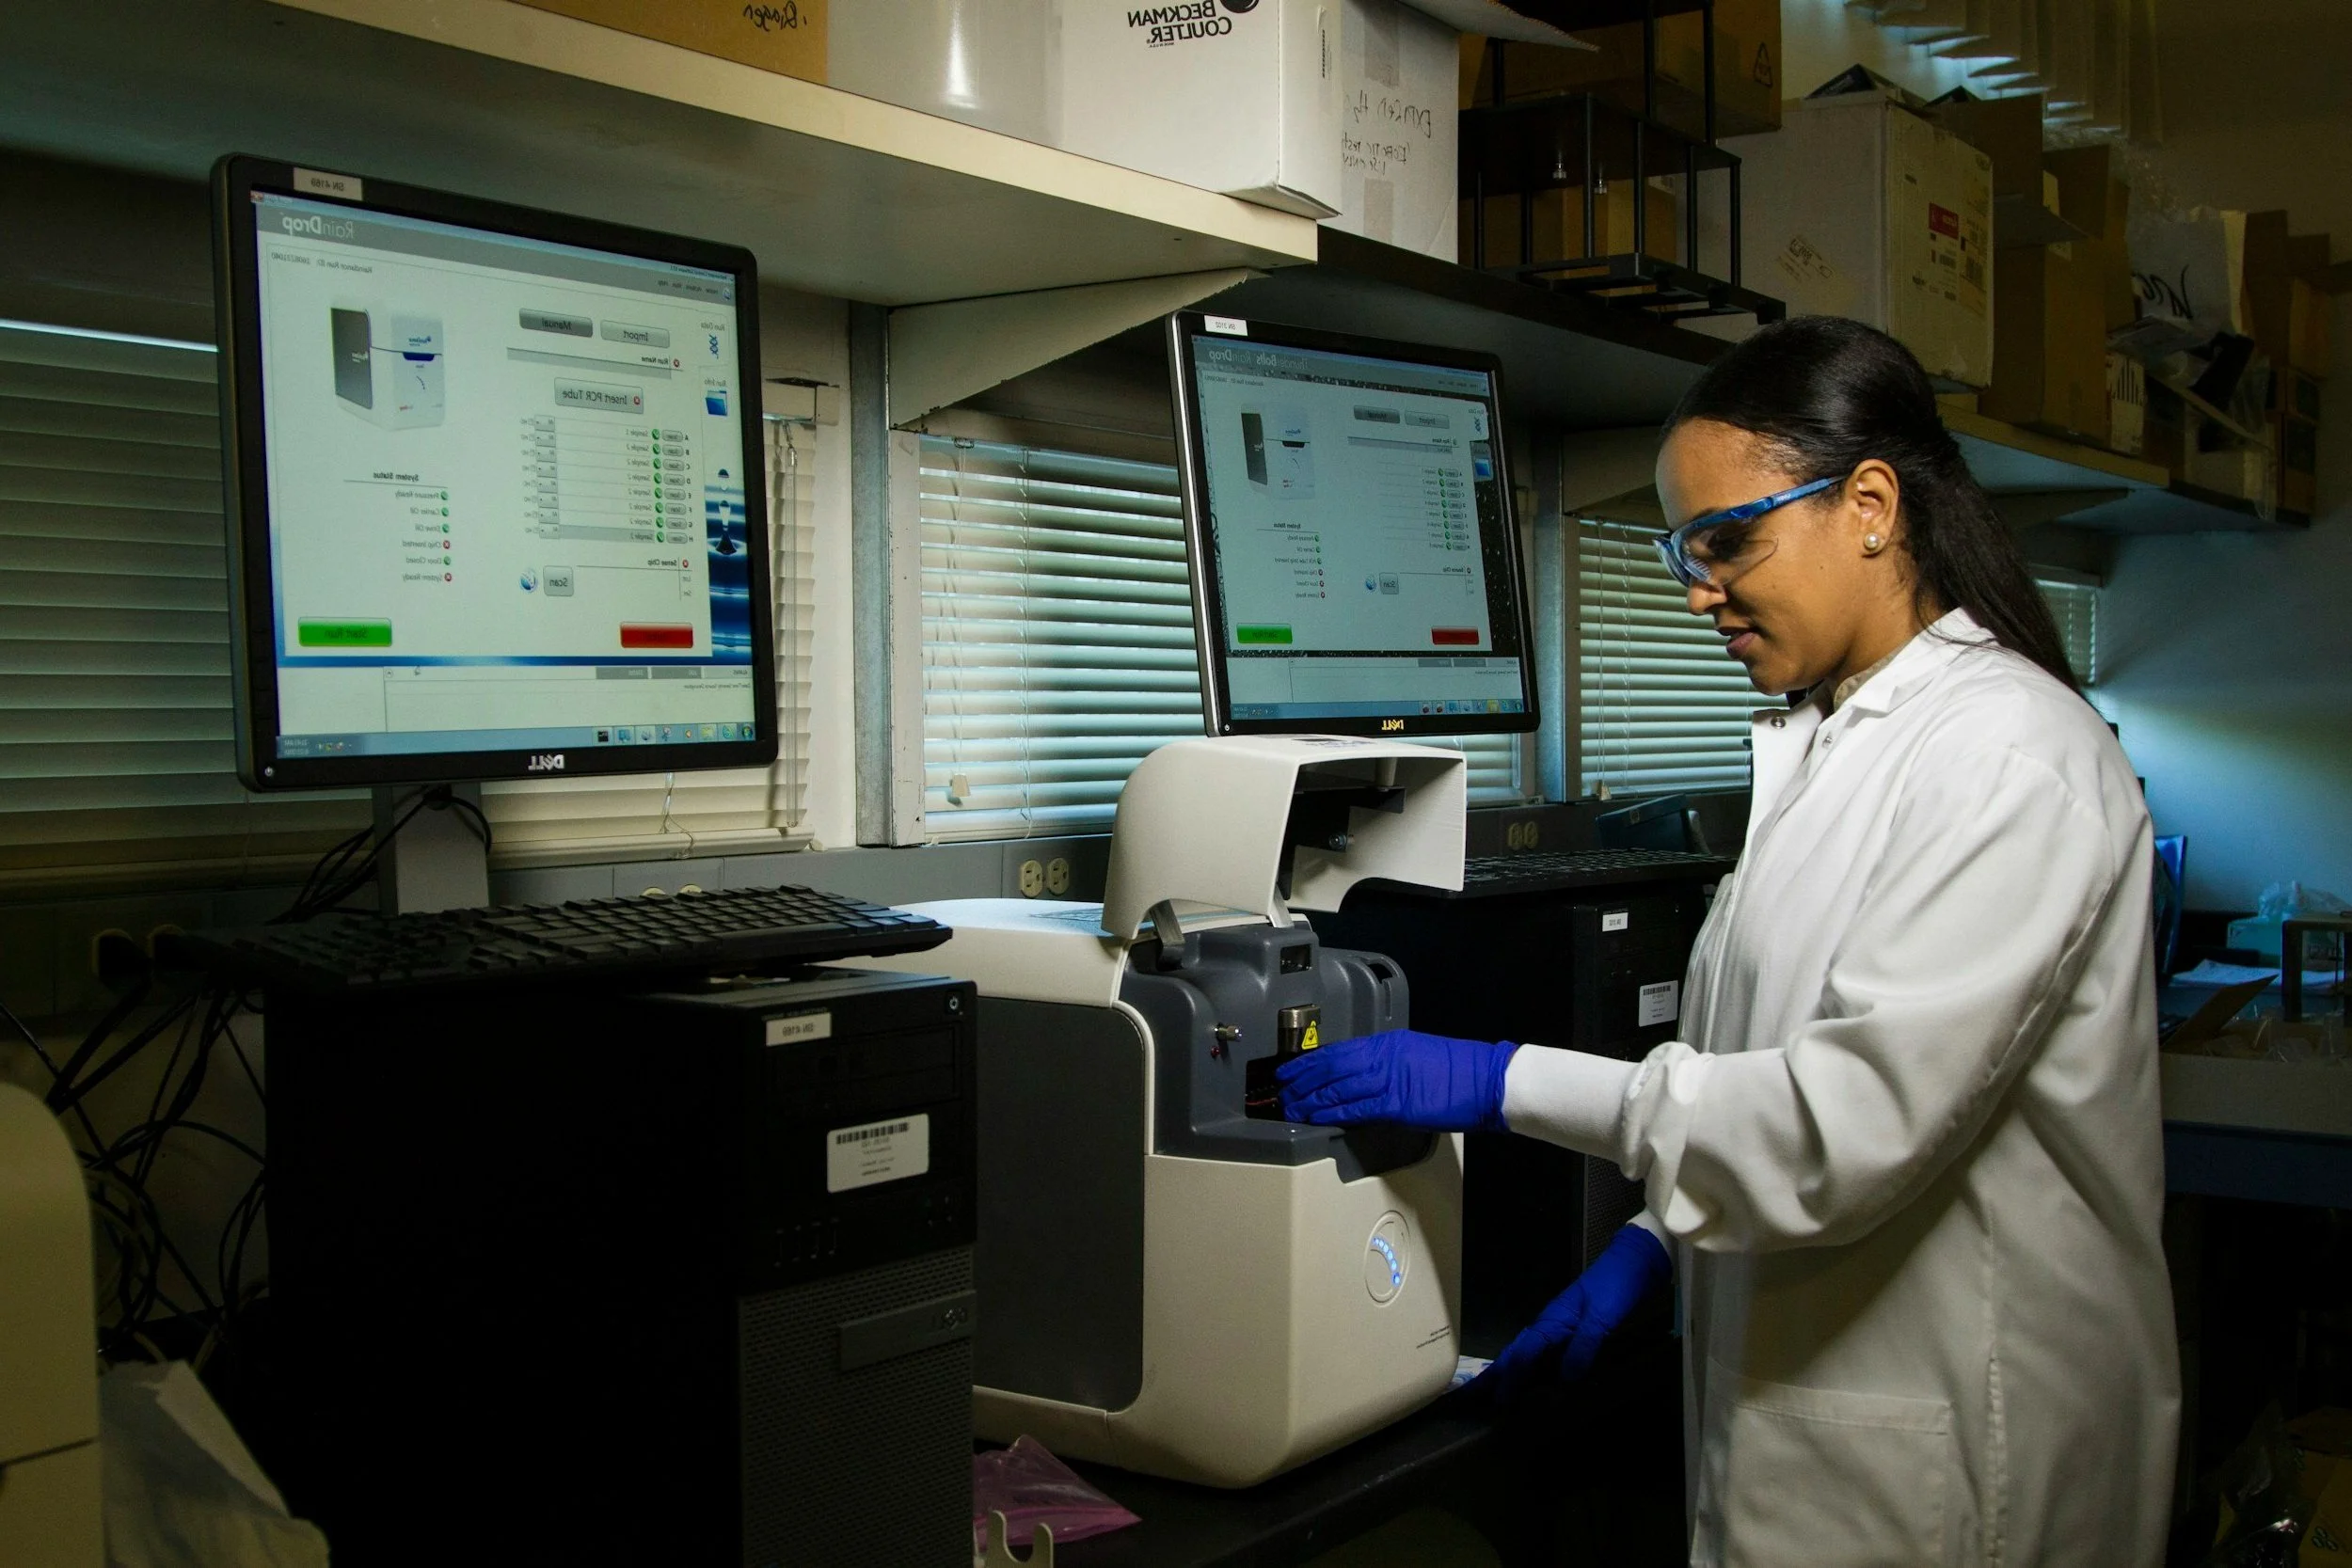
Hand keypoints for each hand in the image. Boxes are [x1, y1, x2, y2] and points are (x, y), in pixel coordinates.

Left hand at [1275, 1029, 1518, 1132]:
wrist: (1486, 1079)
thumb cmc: (1457, 1070)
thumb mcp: (1415, 1055)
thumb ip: (1386, 1065)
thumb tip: (1360, 1081)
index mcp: (1386, 1043)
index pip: (1336, 1051)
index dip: (1308, 1063)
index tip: (1289, 1071)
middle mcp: (1382, 1057)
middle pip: (1330, 1067)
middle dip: (1302, 1081)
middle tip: (1281, 1092)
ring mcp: (1388, 1079)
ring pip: (1337, 1088)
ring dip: (1310, 1100)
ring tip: (1291, 1108)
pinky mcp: (1396, 1104)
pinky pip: (1356, 1109)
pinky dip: (1332, 1114)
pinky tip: (1316, 1118)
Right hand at [1479, 1224, 1671, 1400]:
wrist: (1633, 1265)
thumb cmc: (1615, 1288)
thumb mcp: (1601, 1318)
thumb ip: (1583, 1347)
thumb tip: (1565, 1379)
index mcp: (1552, 1322)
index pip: (1524, 1354)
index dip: (1511, 1378)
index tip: (1499, 1400)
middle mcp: (1550, 1325)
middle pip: (1517, 1353)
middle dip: (1496, 1373)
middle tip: (1477, 1394)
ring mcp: (1560, 1328)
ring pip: (1528, 1354)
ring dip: (1511, 1371)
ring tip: (1496, 1390)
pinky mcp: (1574, 1331)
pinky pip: (1545, 1354)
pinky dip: (1533, 1367)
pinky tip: (1535, 1378)